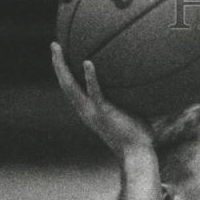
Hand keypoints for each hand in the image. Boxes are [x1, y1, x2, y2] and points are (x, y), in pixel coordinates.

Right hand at [50, 43, 151, 157]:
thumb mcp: (131, 113)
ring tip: (59, 48)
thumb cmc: (137, 137)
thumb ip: (131, 97)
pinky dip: (90, 78)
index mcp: (89, 111)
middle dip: (58, 64)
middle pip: (65, 84)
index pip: (72, 90)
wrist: (137, 154)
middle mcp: (86, 111)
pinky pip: (94, 93)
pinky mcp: (103, 113)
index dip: (65, 74)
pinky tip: (88, 62)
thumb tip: (145, 80)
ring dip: (62, 67)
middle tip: (54, 45)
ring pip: (71, 87)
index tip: (62, 57)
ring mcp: (93, 112)